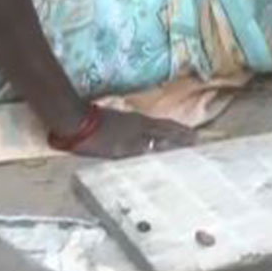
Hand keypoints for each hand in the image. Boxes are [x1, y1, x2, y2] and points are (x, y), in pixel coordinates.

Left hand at [71, 108, 195, 158]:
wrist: (74, 121)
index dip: (182, 137)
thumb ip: (143, 149)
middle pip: (164, 126)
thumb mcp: (122, 149)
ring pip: (155, 125)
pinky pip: (145, 126)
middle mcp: (140, 121)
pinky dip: (154, 131)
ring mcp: (129, 120)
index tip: (197, 140)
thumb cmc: (98, 138)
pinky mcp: (119, 121)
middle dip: (179, 132)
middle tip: (193, 136)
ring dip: (168, 130)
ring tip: (176, 136)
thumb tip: (164, 150)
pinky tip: (150, 137)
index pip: (169, 132)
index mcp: (143, 127)